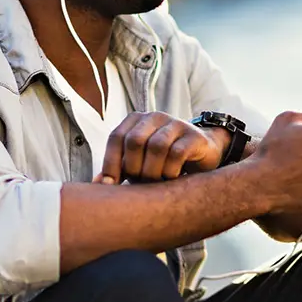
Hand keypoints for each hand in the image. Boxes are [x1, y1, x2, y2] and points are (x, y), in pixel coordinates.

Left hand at [97, 112, 227, 183]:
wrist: (203, 154)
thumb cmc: (165, 161)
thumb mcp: (140, 164)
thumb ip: (120, 170)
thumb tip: (98, 184)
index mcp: (137, 120)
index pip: (116, 137)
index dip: (110, 162)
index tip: (111, 185)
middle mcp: (155, 117)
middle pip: (134, 141)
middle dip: (134, 167)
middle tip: (140, 182)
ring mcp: (176, 124)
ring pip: (156, 146)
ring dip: (153, 171)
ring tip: (157, 181)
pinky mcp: (194, 136)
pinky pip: (177, 153)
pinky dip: (171, 171)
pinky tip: (172, 178)